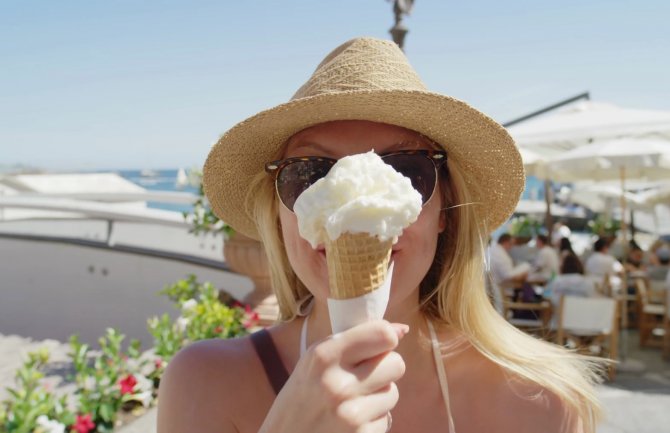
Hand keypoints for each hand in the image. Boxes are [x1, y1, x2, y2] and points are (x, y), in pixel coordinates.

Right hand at [258, 320, 407, 432]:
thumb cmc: (302, 396)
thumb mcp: (315, 361)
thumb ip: (356, 340)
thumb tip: (403, 329)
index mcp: (324, 355)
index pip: (383, 335)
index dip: (385, 339)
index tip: (376, 346)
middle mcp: (337, 384)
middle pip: (396, 363)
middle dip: (385, 369)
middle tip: (363, 377)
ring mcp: (350, 414)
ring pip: (393, 392)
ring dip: (378, 397)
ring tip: (351, 402)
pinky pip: (386, 419)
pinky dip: (373, 421)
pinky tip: (350, 423)